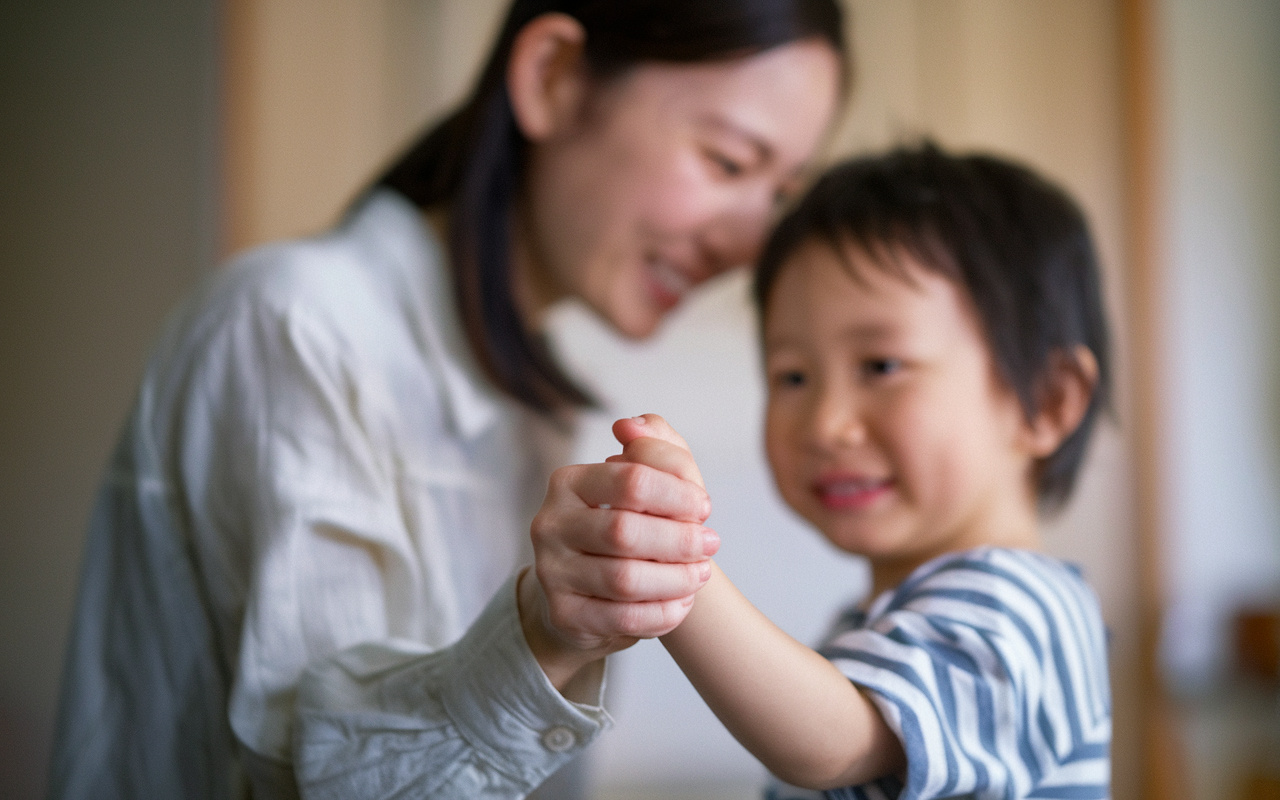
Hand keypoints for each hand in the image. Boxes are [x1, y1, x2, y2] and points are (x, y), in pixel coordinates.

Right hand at [520, 414, 718, 689]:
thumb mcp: (644, 481)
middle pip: (625, 531)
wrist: (589, 592)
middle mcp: (550, 524)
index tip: (704, 506)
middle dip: (680, 539)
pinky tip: (681, 602)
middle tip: (711, 543)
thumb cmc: (625, 526)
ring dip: (676, 578)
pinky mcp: (564, 615)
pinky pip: (622, 619)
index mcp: (569, 483)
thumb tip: (632, 426)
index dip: (677, 493)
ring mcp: (551, 572)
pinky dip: (662, 612)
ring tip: (700, 574)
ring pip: (624, 579)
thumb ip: (652, 446)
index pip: (631, 479)